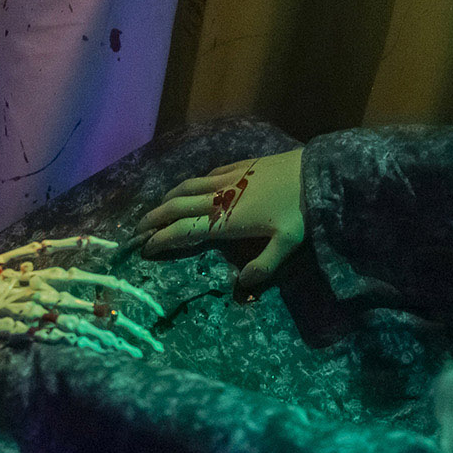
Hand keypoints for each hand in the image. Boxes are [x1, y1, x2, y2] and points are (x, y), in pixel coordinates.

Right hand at [137, 148, 303, 293]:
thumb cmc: (301, 209)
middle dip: (154, 219)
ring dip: (168, 198)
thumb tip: (242, 287)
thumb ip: (263, 265)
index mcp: (227, 220)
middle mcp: (220, 197)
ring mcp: (228, 178)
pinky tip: (191, 186)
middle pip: (177, 207)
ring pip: (188, 186)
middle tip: (137, 230)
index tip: (145, 249)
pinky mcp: (239, 165)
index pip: (185, 230)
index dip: (162, 240)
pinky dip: (192, 183)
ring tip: (156, 209)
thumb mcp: (287, 243)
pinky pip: (207, 174)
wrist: (315, 171)